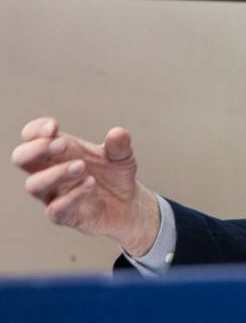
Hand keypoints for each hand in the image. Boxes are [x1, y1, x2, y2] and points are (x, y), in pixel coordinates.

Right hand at [11, 117, 159, 255]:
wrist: (128, 204)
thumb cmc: (115, 175)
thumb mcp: (122, 156)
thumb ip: (119, 145)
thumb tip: (117, 133)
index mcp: (59, 152)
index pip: (31, 136)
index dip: (36, 130)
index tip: (53, 127)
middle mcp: (50, 171)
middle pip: (21, 158)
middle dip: (36, 149)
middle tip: (61, 145)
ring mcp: (54, 194)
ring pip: (34, 184)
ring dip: (56, 173)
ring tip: (82, 166)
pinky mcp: (64, 215)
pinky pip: (56, 208)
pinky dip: (72, 195)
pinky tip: (90, 184)